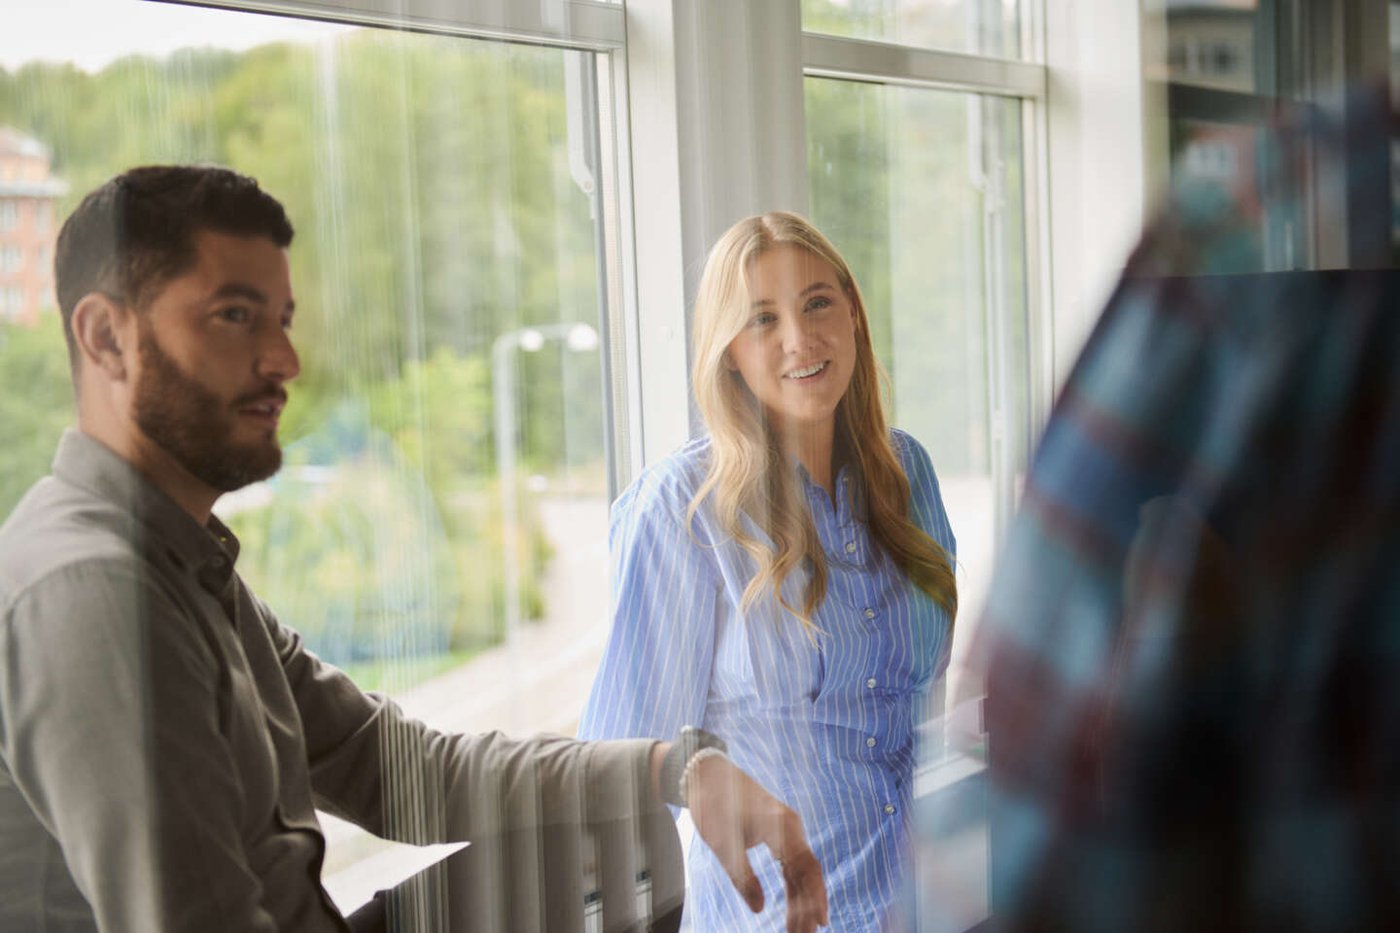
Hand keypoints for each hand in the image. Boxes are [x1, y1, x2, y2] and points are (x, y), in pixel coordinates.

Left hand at [685, 751, 828, 931]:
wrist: (706, 772)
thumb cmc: (713, 803)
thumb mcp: (722, 844)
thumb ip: (742, 877)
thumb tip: (759, 908)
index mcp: (782, 826)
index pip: (806, 868)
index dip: (814, 897)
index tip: (818, 922)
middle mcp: (791, 827)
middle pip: (806, 873)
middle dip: (807, 907)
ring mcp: (786, 829)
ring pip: (800, 871)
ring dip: (800, 900)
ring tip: (797, 930)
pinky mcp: (778, 833)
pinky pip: (791, 863)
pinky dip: (792, 886)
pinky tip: (794, 907)